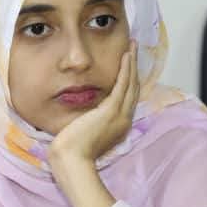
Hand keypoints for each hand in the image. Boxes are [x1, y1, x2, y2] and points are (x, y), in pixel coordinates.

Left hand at [49, 40, 138, 166]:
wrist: (72, 160)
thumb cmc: (72, 151)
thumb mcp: (85, 131)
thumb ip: (90, 120)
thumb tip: (86, 112)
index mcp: (119, 125)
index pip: (128, 98)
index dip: (130, 79)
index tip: (129, 64)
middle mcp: (124, 119)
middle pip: (134, 88)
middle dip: (134, 67)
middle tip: (134, 48)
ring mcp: (120, 115)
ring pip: (131, 83)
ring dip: (132, 63)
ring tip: (133, 46)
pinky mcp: (112, 110)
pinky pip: (123, 85)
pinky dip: (126, 69)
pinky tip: (126, 56)